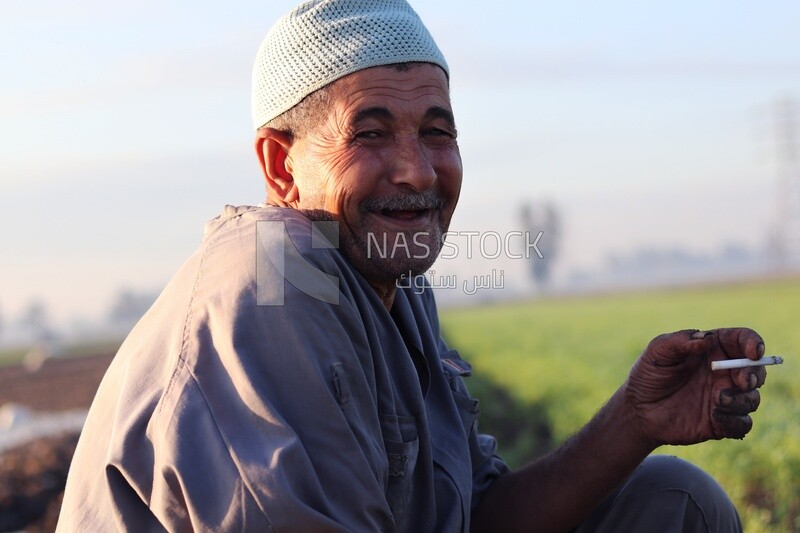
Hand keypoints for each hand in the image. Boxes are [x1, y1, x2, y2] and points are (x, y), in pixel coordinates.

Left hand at [625, 328, 765, 445]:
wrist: (637, 410)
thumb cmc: (648, 375)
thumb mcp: (658, 351)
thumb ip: (680, 340)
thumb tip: (706, 337)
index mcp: (713, 350)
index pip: (742, 340)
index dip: (753, 343)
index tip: (753, 353)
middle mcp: (724, 373)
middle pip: (755, 370)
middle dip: (754, 375)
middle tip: (741, 381)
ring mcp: (725, 397)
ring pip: (752, 398)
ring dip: (742, 399)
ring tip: (718, 400)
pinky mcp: (722, 422)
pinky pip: (743, 424)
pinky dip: (735, 421)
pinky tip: (715, 416)